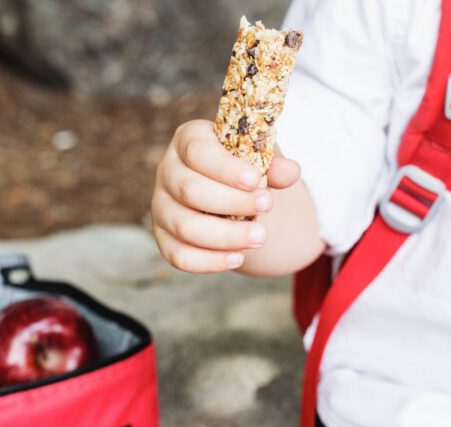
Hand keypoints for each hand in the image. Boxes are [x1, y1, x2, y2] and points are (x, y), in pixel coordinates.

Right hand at [151, 119, 300, 272]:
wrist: (226, 191)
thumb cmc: (241, 166)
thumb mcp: (258, 156)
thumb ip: (273, 164)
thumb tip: (290, 172)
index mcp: (188, 140)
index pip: (198, 152)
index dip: (225, 168)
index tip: (255, 180)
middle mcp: (167, 172)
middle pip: (190, 191)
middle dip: (232, 203)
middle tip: (268, 207)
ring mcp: (160, 206)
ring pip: (185, 227)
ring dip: (225, 236)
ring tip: (260, 238)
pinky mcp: (163, 237)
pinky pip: (178, 255)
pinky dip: (208, 261)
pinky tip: (238, 258)